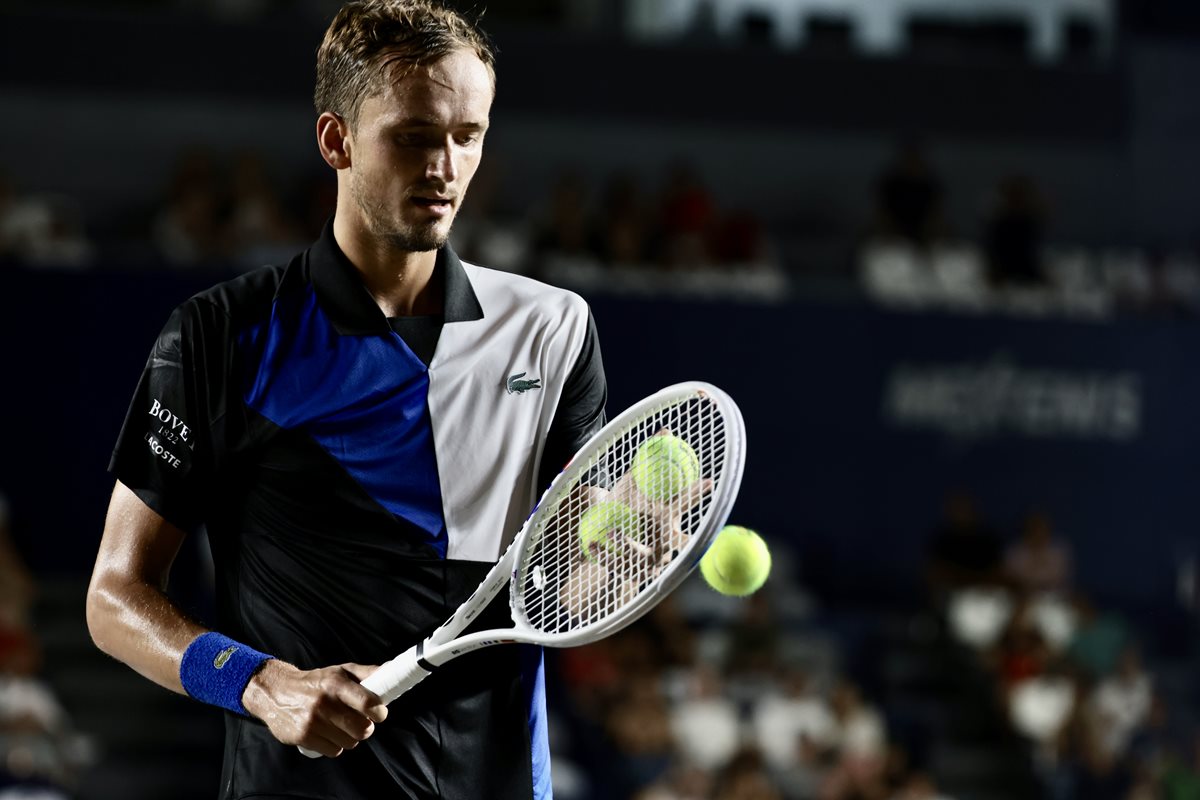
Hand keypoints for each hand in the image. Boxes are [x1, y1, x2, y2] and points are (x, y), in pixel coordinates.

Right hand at [241, 659, 387, 757]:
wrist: (275, 692)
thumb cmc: (314, 682)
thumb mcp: (339, 671)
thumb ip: (366, 672)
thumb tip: (390, 672)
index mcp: (336, 683)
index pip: (367, 703)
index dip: (379, 712)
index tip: (379, 713)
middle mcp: (324, 702)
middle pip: (362, 729)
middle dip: (366, 728)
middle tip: (361, 722)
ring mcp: (312, 722)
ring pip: (350, 742)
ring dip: (351, 737)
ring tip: (342, 727)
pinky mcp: (303, 737)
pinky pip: (334, 751)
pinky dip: (336, 746)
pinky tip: (330, 734)